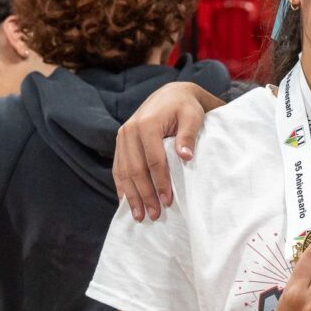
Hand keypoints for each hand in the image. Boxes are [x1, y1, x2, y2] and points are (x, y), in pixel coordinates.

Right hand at [113, 82, 219, 221]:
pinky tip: (127, 202)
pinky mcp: (121, 142)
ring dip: (131, 195)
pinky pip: (118, 167)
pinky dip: (122, 185)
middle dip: (144, 195)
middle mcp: (130, 130)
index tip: (167, 202)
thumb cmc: (185, 107)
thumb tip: (185, 157)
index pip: (153, 160)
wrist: (171, 94)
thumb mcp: (193, 117)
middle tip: (154, 215)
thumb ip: (188, 136)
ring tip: (139, 216)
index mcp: (147, 124)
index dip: (160, 183)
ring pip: (124, 171)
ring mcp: (122, 136)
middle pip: (136, 169)